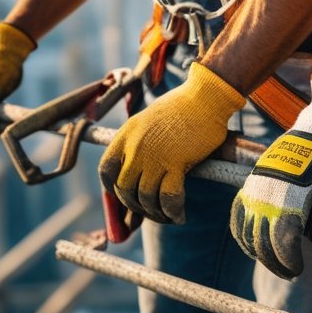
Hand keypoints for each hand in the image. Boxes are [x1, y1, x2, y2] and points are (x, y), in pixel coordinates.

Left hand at [99, 62, 244, 224]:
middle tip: (150, 212)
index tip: (124, 197)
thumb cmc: (183, 107)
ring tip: (167, 216)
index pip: (106, 171)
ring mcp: (154, 155)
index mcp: (126, 134)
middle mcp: (135, 147)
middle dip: (136, 207)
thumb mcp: (150, 120)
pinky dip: (172, 212)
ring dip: (156, 214)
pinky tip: (179, 215)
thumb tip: (139, 173)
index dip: (112, 190)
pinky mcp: (176, 162)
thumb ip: (140, 144)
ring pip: (145, 198)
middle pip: (125, 190)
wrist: (206, 96)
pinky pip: (168, 198)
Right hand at [230, 68, 311, 279]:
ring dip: (258, 251)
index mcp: (296, 187)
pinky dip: (243, 235)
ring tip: (278, 261)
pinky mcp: (253, 180)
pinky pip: (238, 215)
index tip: (297, 268)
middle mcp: (271, 186)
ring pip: (246, 231)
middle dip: (275, 262)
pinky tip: (256, 247)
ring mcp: (259, 183)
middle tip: (292, 271)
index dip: (288, 260)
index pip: (283, 238)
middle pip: (262, 240)